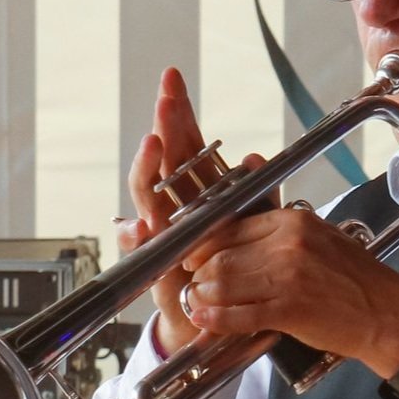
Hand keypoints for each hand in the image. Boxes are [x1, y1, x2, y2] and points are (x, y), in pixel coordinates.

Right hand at [118, 67, 264, 352]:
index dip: (180, 114)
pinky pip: (143, 250)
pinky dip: (137, 236)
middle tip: (164, 96)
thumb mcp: (258, 229)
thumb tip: (257, 158)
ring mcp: (163, 236)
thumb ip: (261, 194)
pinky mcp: (157, 268)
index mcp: (200, 194)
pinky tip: (141, 223)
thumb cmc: (240, 270)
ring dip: (148, 169)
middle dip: (164, 127)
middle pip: (164, 161)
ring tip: (154, 142)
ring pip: (149, 197)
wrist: (225, 320)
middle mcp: (175, 209)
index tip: (174, 79)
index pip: (186, 146)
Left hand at [179, 205, 398, 380]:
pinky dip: (215, 319)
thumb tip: (237, 243)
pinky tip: (204, 320)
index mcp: (294, 222)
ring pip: (224, 284)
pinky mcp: (289, 309)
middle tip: (196, 286)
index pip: (231, 227)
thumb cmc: (358, 281)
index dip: (204, 246)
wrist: (390, 314)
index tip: (193, 259)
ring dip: (204, 297)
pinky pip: (239, 314)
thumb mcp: (321, 240)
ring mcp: (287, 277)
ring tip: (199, 303)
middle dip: (201, 274)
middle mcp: (288, 244)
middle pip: (222, 256)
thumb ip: (281, 236)